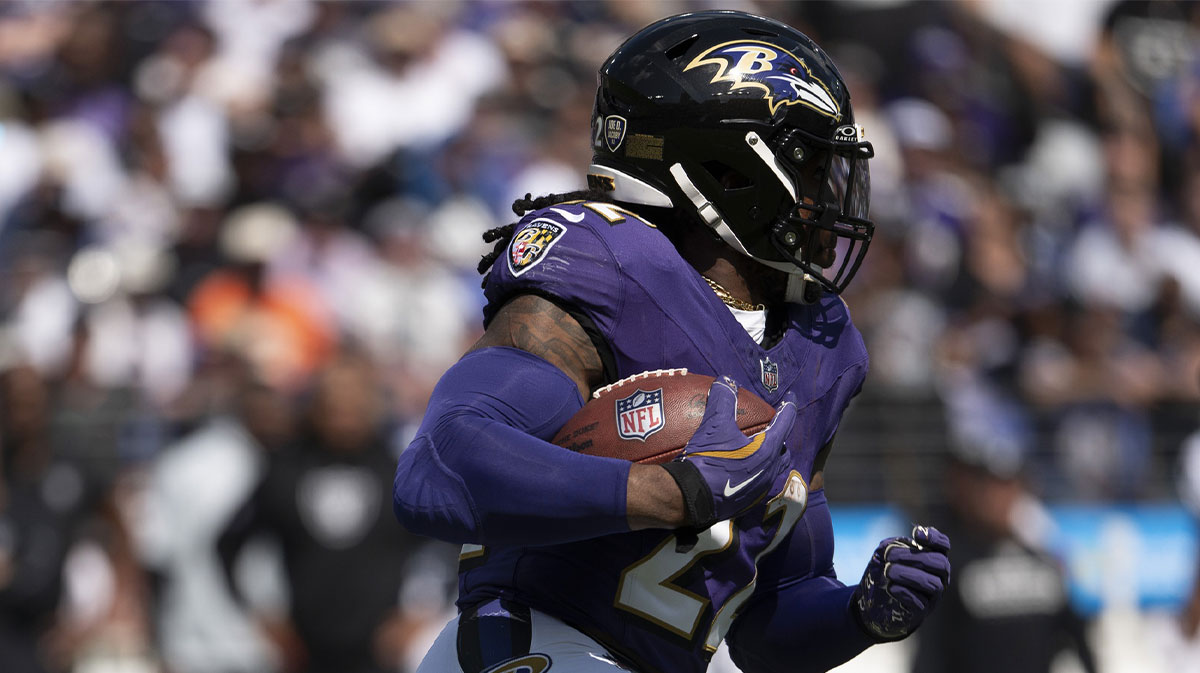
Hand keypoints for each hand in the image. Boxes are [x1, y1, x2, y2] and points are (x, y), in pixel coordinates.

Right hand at [663, 377, 795, 530]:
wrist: (690, 497)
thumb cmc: (707, 459)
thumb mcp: (714, 425)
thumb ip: (723, 400)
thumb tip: (725, 380)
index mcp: (767, 451)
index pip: (784, 422)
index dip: (788, 406)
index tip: (790, 396)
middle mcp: (769, 471)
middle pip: (783, 450)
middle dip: (780, 437)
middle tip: (771, 426)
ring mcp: (760, 489)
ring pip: (773, 468)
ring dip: (770, 456)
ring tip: (758, 447)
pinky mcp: (748, 501)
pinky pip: (760, 482)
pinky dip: (757, 470)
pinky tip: (742, 467)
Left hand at [853, 525, 950, 640]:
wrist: (874, 603)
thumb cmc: (885, 573)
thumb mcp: (884, 555)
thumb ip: (891, 546)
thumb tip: (894, 546)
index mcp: (931, 559)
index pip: (943, 546)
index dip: (935, 538)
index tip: (916, 534)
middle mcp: (937, 577)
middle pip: (940, 564)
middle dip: (914, 556)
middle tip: (889, 554)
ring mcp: (931, 596)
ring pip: (933, 584)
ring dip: (908, 574)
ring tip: (888, 571)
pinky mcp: (920, 612)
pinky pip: (920, 603)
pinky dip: (905, 593)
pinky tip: (891, 587)